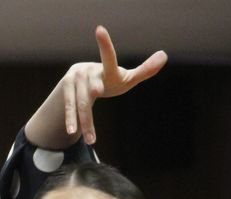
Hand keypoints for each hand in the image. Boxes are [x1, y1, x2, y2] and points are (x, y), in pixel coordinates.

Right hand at [63, 25, 167, 143]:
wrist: (81, 82)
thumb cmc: (110, 81)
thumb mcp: (127, 78)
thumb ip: (145, 70)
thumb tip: (164, 55)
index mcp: (106, 68)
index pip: (108, 57)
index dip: (105, 44)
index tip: (99, 29)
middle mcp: (88, 71)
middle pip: (92, 88)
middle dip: (93, 91)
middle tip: (95, 92)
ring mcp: (75, 79)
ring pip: (80, 102)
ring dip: (84, 120)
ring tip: (88, 137)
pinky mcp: (66, 88)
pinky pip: (69, 106)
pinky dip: (71, 119)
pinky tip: (72, 132)